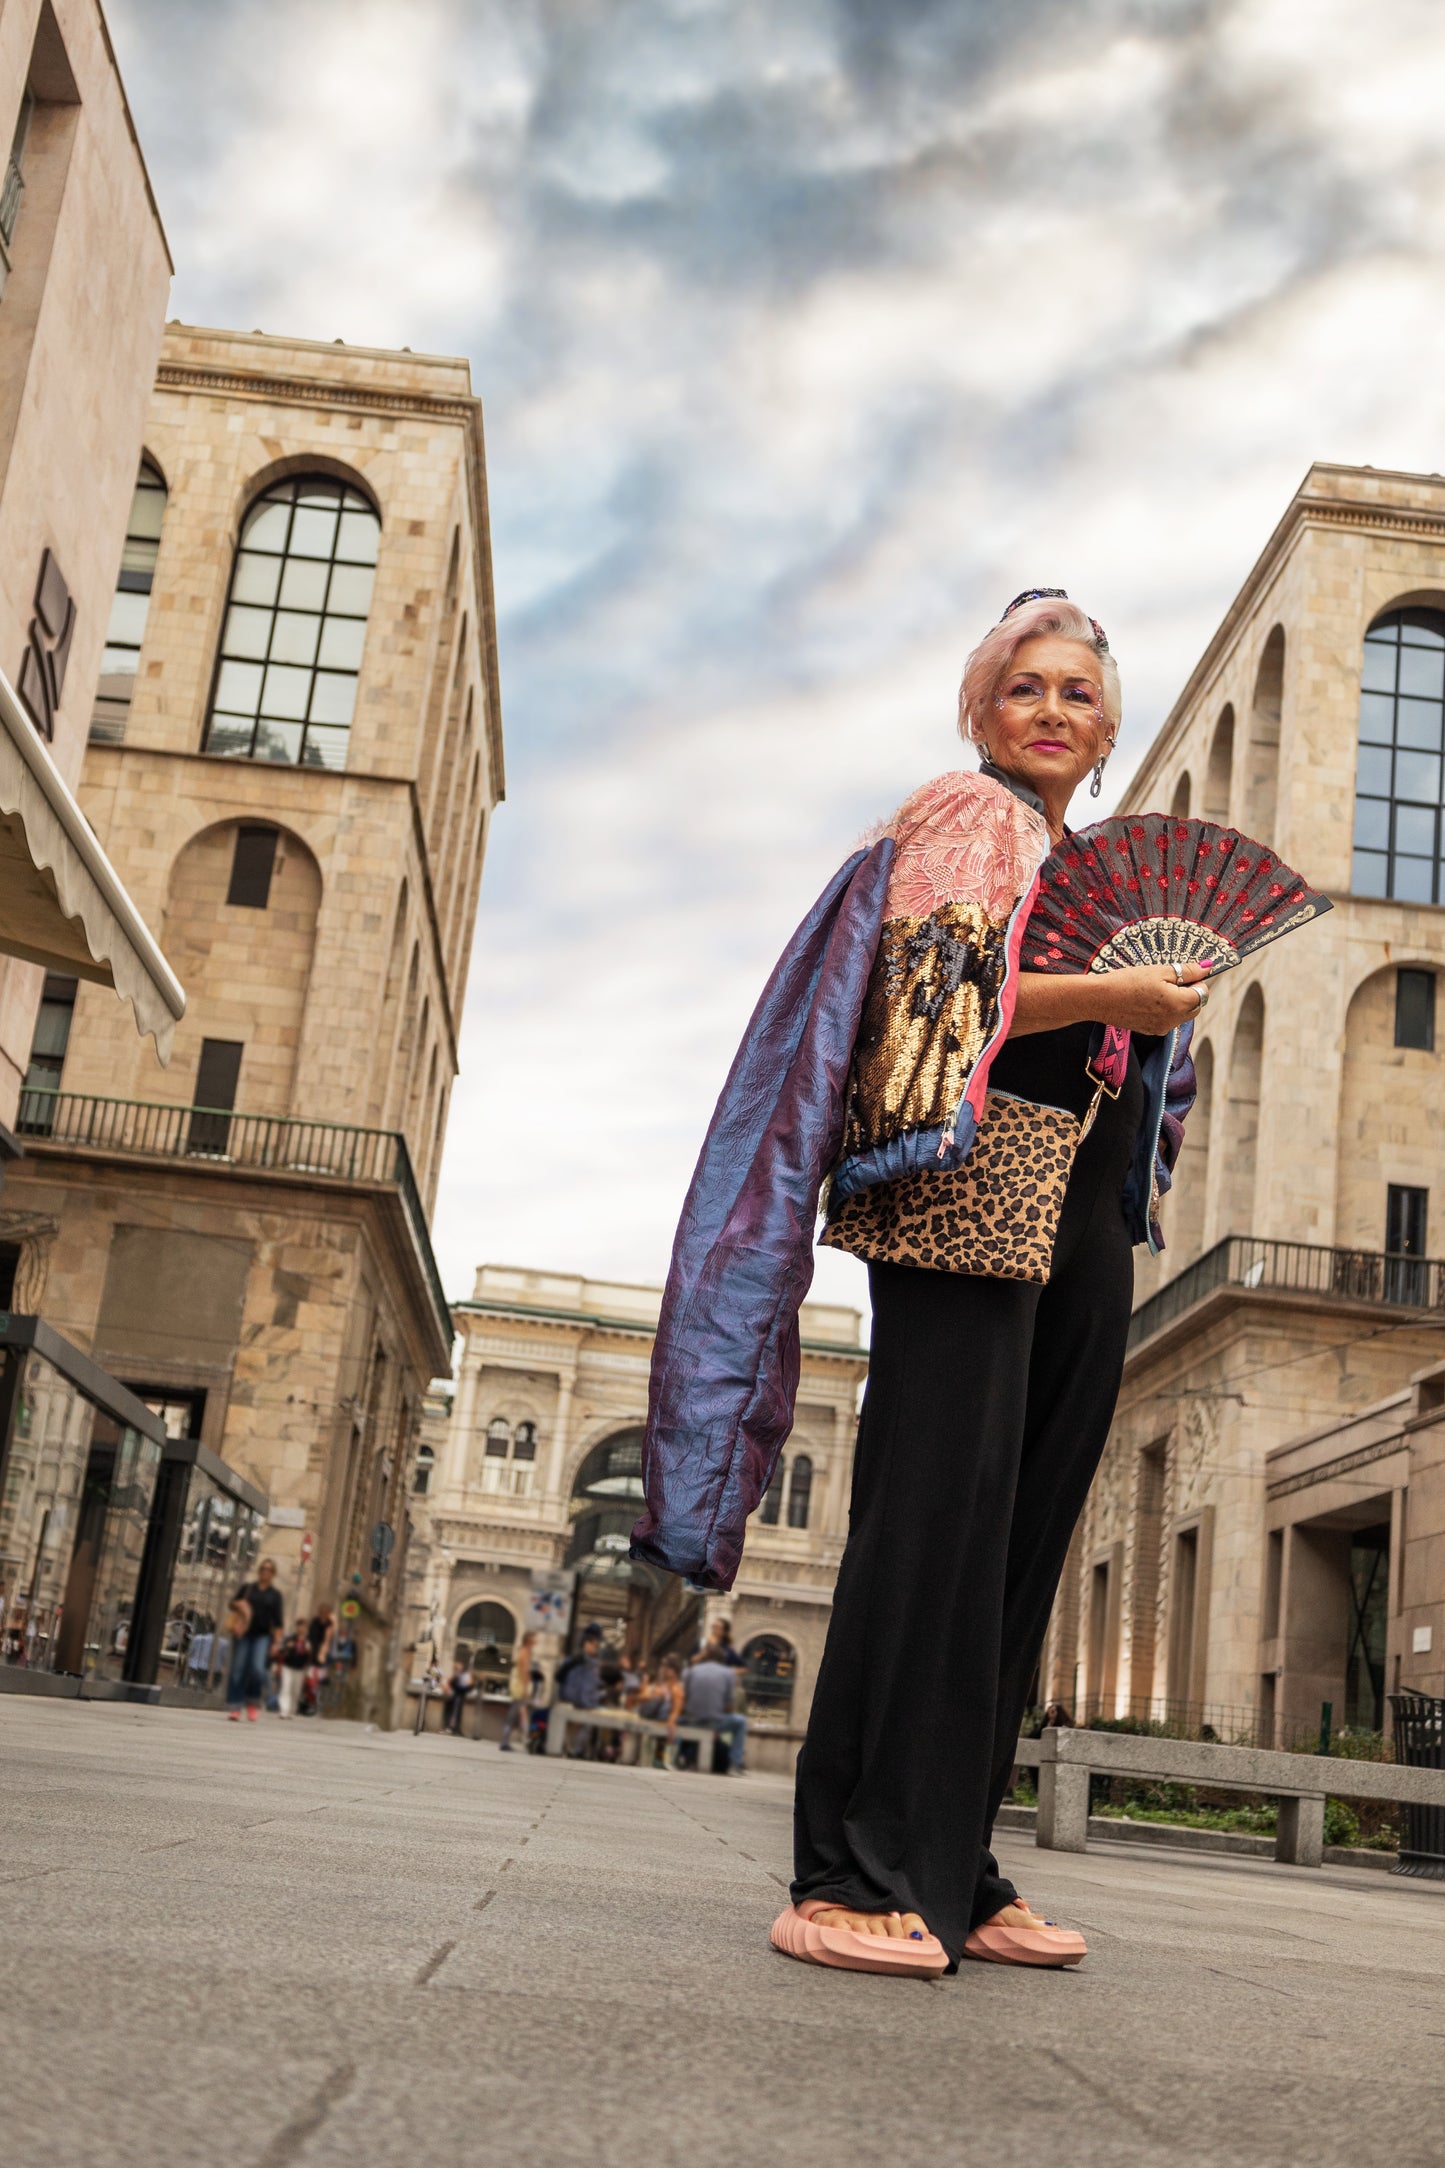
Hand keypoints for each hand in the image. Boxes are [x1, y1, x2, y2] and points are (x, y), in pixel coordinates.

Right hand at [1093, 961, 1210, 1033]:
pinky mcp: (1151, 1031)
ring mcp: (1162, 1028)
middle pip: (1196, 1006)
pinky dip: (1165, 1010)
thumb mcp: (1160, 970)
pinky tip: (1147, 1000)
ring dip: (1178, 1002)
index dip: (1196, 980)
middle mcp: (1174, 1020)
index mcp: (1179, 1004)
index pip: (1203, 993)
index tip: (1182, 973)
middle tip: (1171, 979)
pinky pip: (1167, 1020)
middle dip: (1190, 993)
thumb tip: (1207, 968)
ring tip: (1156, 989)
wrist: (1099, 999)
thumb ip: (1187, 970)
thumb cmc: (1128, 981)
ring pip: (1182, 1014)